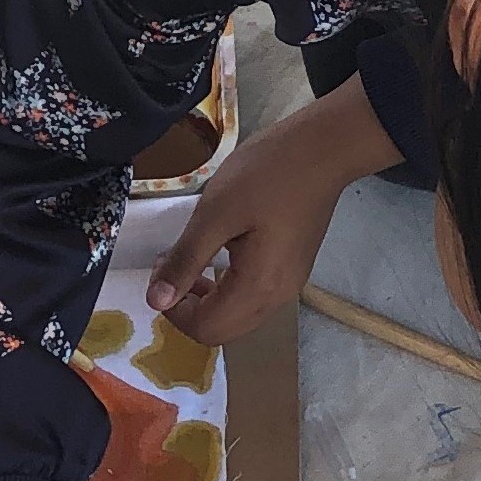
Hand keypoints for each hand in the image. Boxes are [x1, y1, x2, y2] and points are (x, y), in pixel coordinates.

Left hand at [146, 78, 399, 345]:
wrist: (325, 148)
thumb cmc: (268, 174)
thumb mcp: (216, 213)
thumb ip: (186, 260)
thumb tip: (156, 301)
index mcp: (258, 287)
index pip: (206, 329)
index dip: (173, 311)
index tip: (160, 271)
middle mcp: (277, 298)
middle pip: (223, 331)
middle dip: (188, 309)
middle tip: (171, 267)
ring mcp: (289, 286)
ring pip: (237, 318)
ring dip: (207, 300)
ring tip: (191, 260)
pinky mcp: (293, 270)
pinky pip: (252, 299)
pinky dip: (226, 289)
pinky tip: (219, 256)